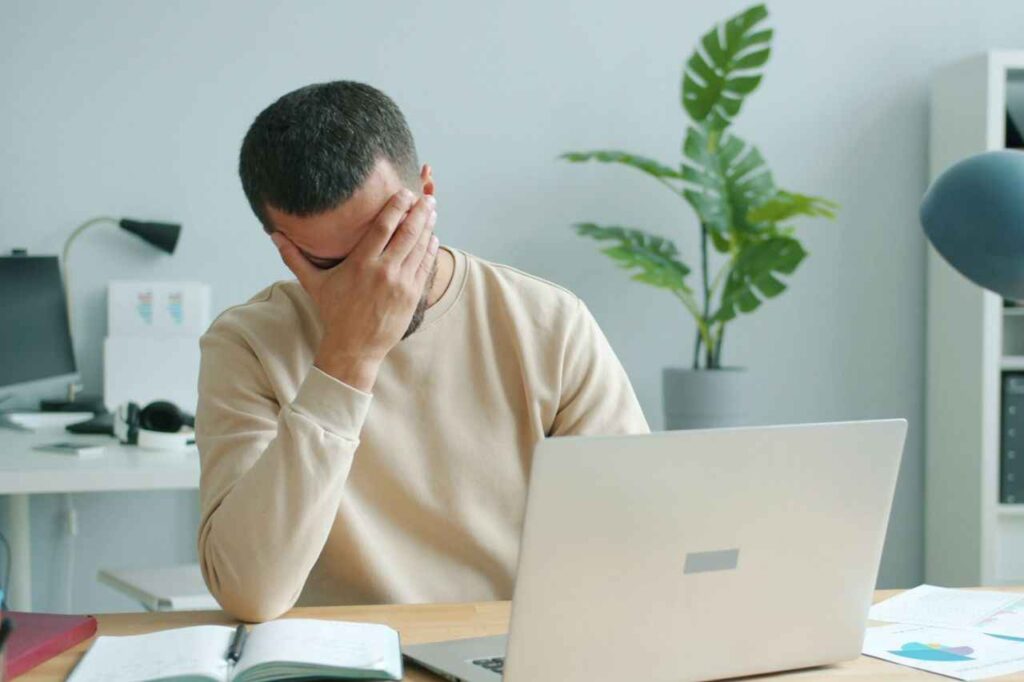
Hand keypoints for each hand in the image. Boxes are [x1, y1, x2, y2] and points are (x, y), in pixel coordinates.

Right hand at [270, 189, 438, 391]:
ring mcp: (400, 283)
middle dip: (419, 212)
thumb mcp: (314, 284)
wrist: (354, 348)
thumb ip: (294, 257)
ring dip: (427, 227)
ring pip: (419, 248)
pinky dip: (430, 250)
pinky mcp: (411, 296)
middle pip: (407, 233)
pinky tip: (432, 237)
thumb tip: (273, 235)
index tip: (404, 193)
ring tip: (432, 210)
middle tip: (426, 197)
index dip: (396, 207)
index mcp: (360, 264)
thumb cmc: (334, 313)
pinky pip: (425, 266)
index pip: (383, 227)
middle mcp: (383, 271)